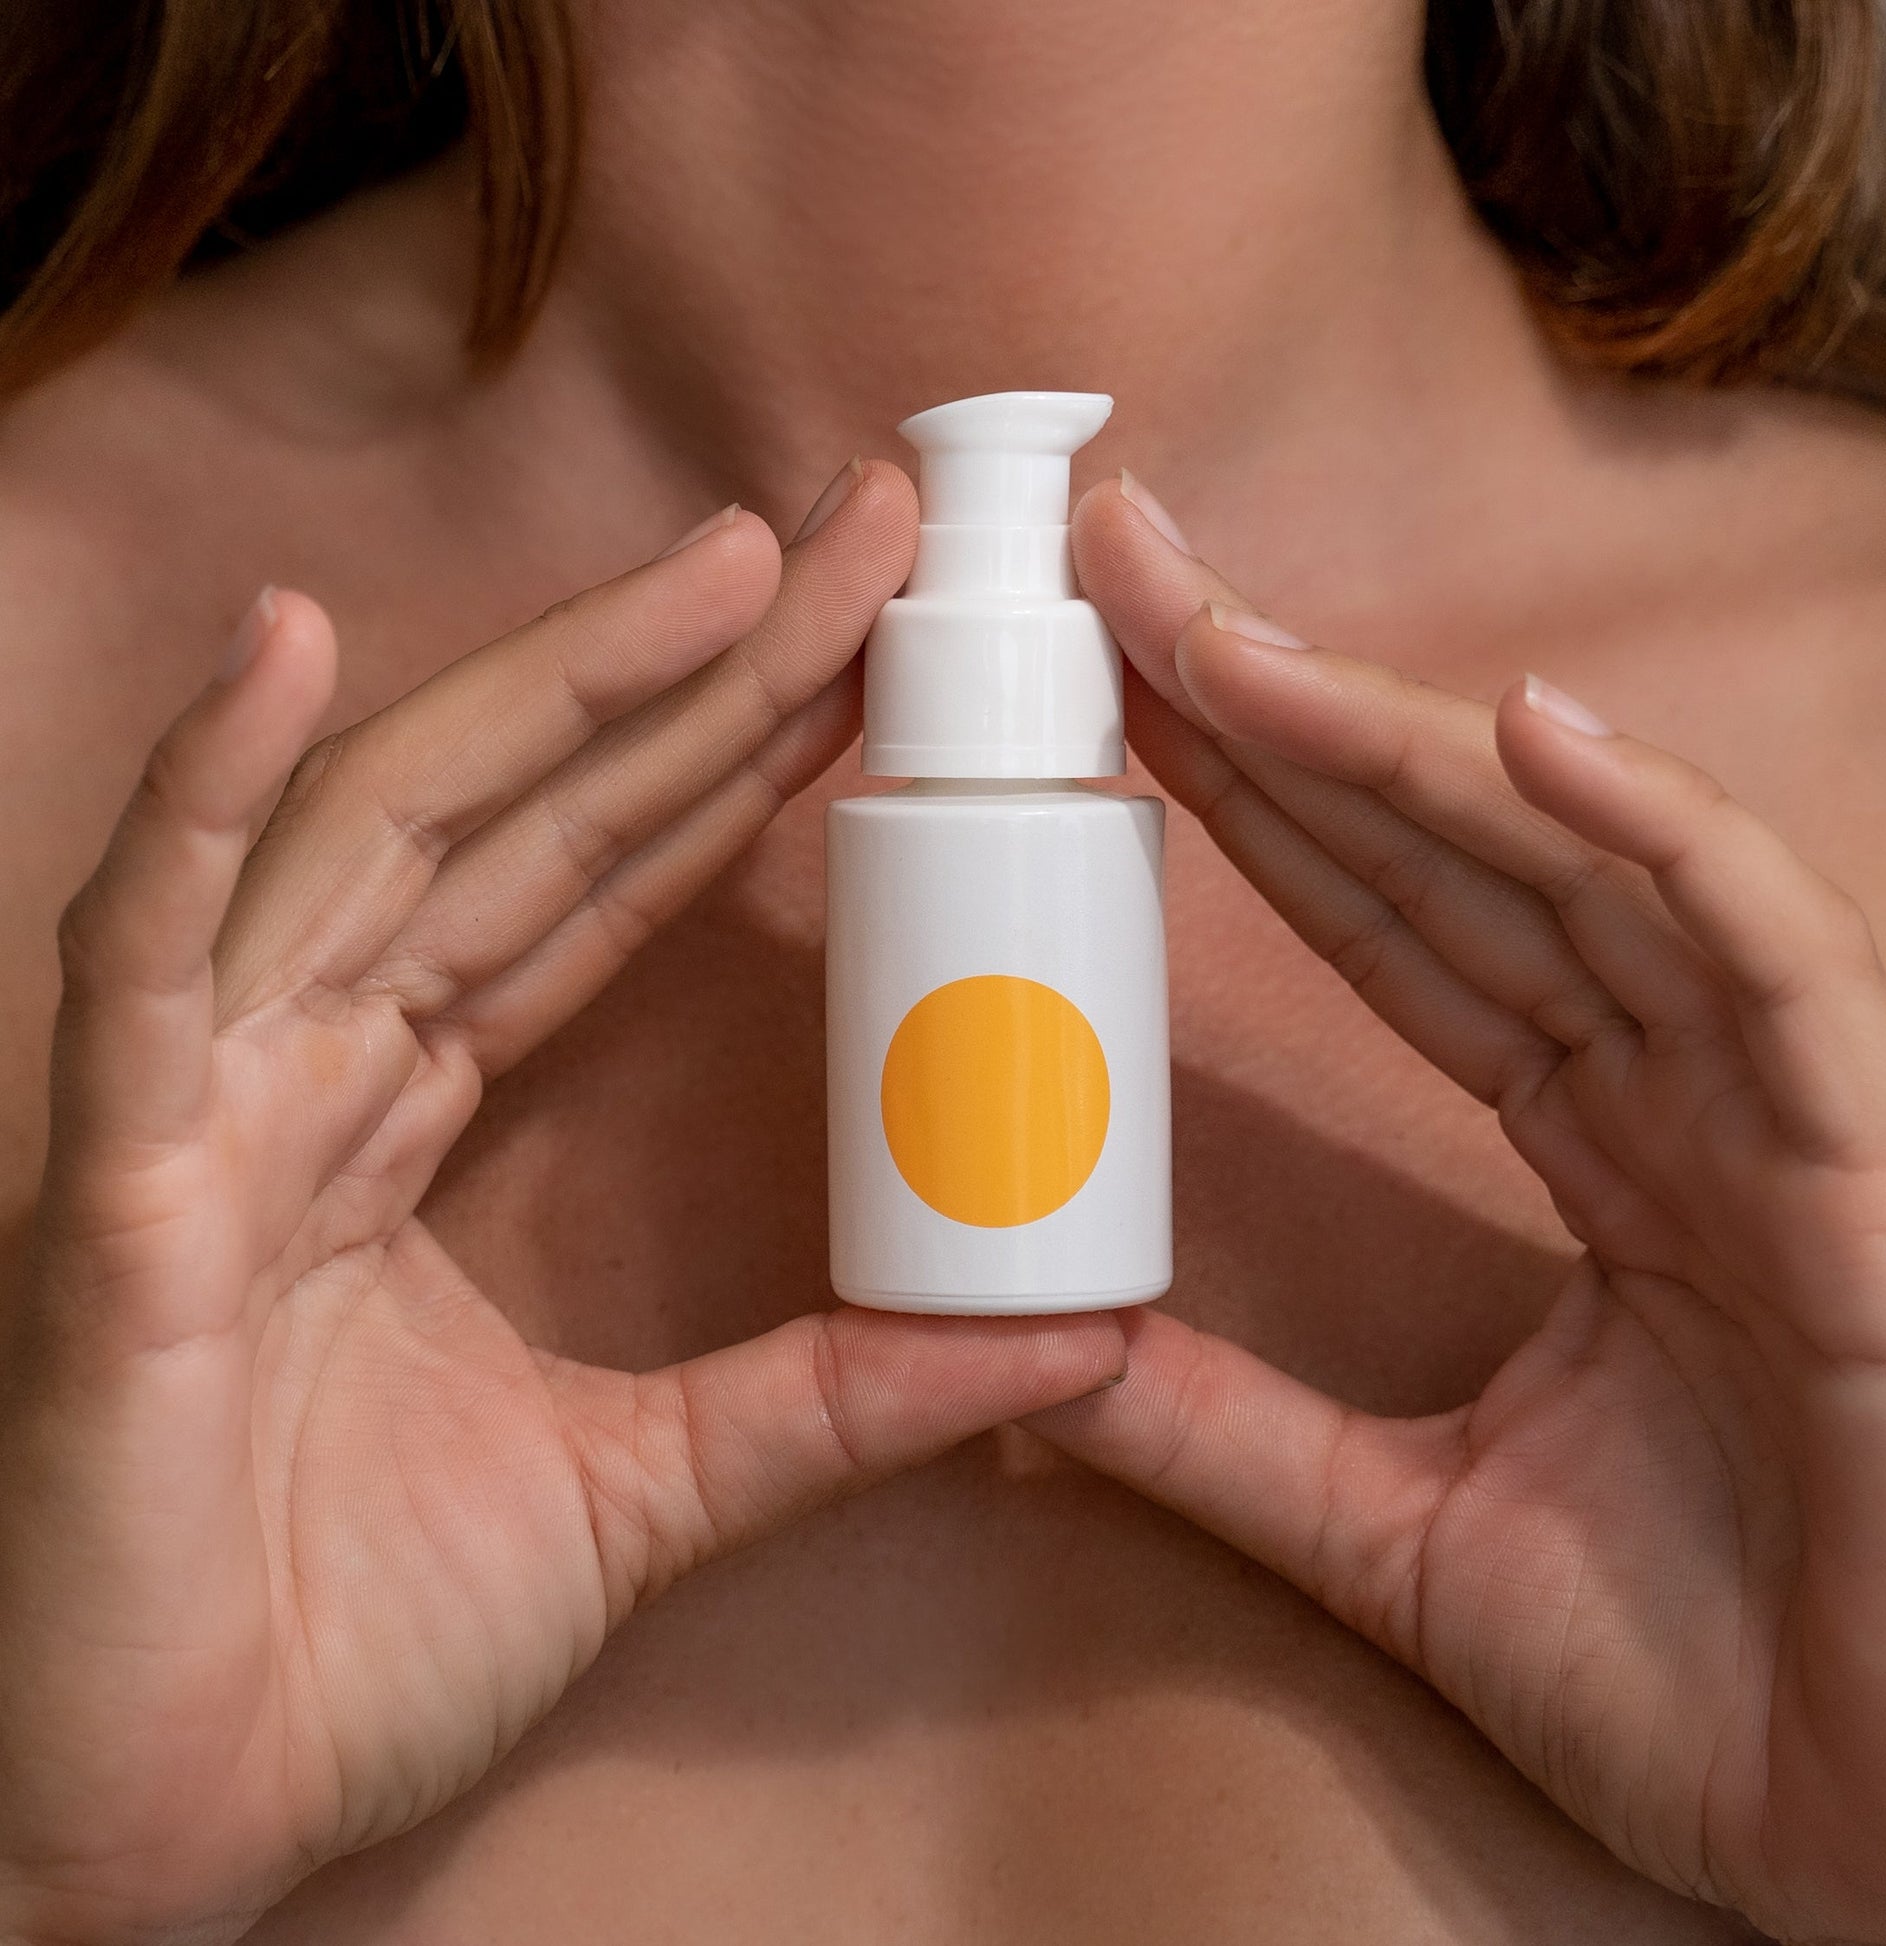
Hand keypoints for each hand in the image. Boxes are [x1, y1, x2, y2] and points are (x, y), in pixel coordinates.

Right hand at [0, 462, 1125, 1945]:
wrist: (165, 1832)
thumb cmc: (350, 1644)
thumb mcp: (648, 1488)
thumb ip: (836, 1401)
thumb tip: (1067, 1339)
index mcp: (412, 1116)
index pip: (600, 885)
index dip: (734, 761)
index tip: (875, 656)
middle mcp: (318, 1067)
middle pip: (525, 818)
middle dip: (694, 672)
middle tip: (857, 540)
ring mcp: (214, 1106)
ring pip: (388, 839)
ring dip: (548, 685)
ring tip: (722, 562)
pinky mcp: (118, 1190)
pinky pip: (145, 959)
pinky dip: (203, 803)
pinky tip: (288, 653)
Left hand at [1029, 476, 1885, 1943]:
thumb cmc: (1699, 1688)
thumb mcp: (1390, 1535)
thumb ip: (1223, 1433)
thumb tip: (1031, 1357)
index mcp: (1593, 1148)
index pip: (1396, 928)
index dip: (1261, 806)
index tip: (1120, 702)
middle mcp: (1677, 1095)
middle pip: (1462, 854)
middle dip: (1291, 714)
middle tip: (1131, 580)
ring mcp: (1773, 1119)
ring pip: (1585, 872)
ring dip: (1410, 743)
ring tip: (1240, 645)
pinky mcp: (1866, 1184)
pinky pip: (1770, 967)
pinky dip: (1665, 842)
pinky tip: (1532, 733)